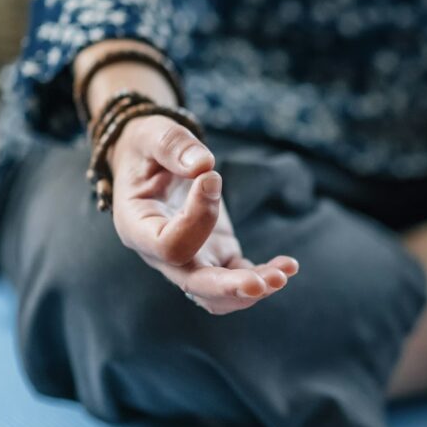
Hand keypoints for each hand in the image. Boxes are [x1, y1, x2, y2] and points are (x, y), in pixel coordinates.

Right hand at [108, 115, 297, 313]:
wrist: (150, 160)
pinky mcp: (215, 254)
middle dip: (229, 287)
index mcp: (138, 226)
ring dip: (252, 288)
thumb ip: (174, 147)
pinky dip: (263, 275)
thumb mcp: (153, 135)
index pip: (169, 244)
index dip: (197, 218)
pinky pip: (238, 274)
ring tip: (284, 273)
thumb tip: (205, 166)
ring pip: (218, 292)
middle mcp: (160, 253)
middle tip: (261, 284)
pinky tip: (289, 265)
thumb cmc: (147, 146)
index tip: (212, 177)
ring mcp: (190, 258)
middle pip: (194, 284)